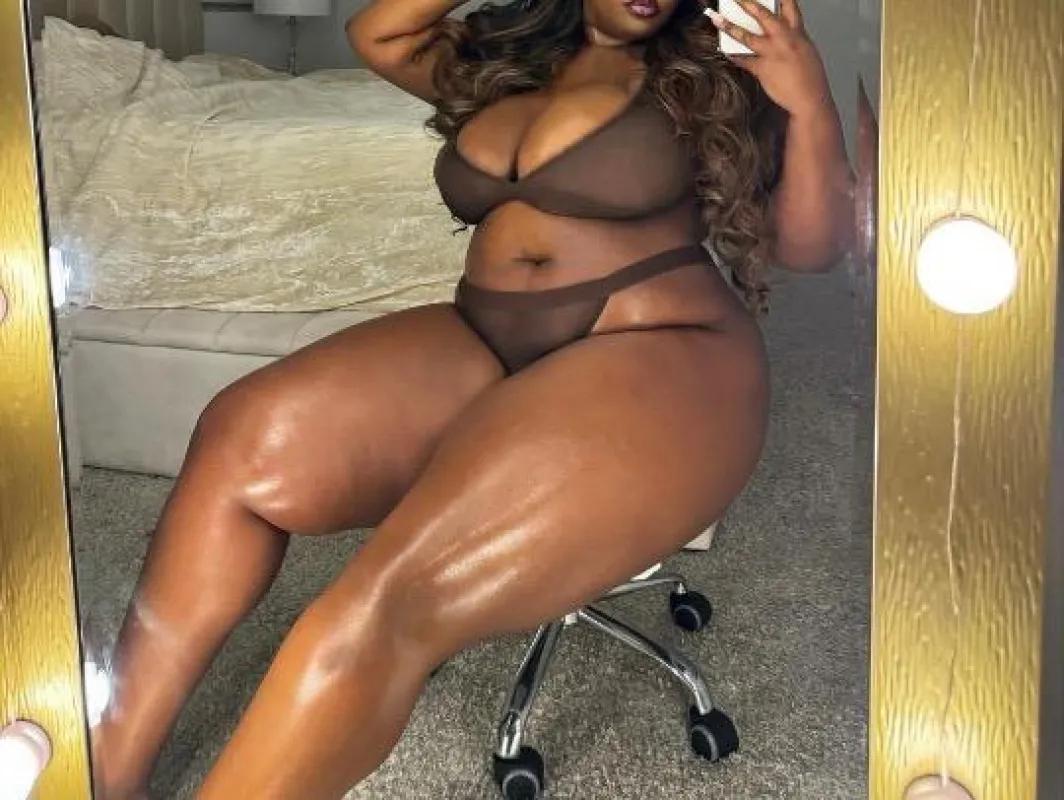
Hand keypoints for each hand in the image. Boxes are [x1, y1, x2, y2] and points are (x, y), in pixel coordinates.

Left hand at [706, 0, 832, 118]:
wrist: (809, 98)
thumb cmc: (810, 78)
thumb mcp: (805, 50)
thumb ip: (792, 38)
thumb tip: (783, 32)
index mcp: (797, 32)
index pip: (788, 5)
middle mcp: (783, 38)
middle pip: (763, 15)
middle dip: (747, 3)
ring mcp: (771, 53)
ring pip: (747, 36)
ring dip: (730, 27)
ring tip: (718, 19)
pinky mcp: (762, 69)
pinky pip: (743, 60)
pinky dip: (733, 56)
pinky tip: (725, 51)